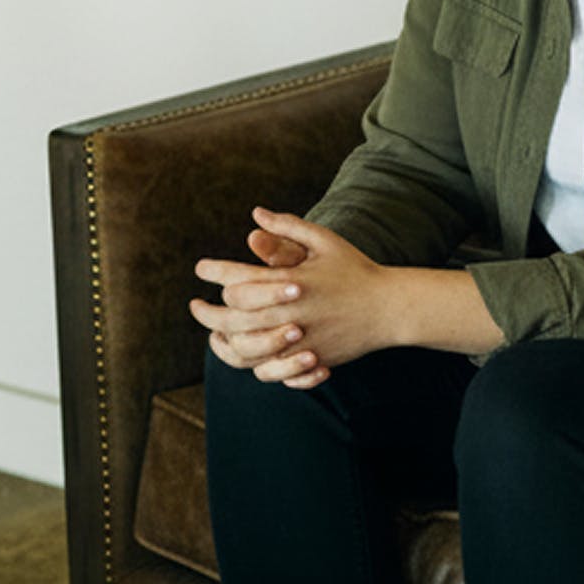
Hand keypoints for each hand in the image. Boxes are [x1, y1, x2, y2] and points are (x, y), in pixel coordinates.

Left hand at [190, 207, 390, 387]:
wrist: (389, 308)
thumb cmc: (355, 270)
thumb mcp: (324, 241)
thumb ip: (288, 227)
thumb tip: (256, 213)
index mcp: (291, 281)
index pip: (238, 278)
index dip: (214, 272)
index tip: (201, 269)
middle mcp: (290, 313)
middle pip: (232, 319)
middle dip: (206, 313)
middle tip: (195, 306)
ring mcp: (299, 341)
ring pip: (245, 350)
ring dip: (223, 342)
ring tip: (213, 334)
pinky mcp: (309, 360)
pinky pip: (269, 370)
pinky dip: (250, 363)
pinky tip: (240, 353)